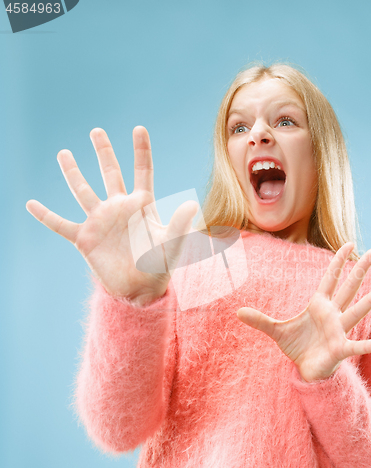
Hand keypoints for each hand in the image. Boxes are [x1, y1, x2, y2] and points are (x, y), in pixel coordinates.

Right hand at [26, 126, 198, 306]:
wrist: (141, 289)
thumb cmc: (160, 265)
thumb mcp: (171, 244)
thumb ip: (180, 224)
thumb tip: (192, 203)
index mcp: (142, 206)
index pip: (142, 171)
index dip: (141, 150)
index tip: (139, 129)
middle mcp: (119, 208)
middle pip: (111, 173)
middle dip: (104, 152)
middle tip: (97, 131)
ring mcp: (100, 221)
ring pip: (83, 191)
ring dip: (73, 173)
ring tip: (64, 153)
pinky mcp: (85, 238)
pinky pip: (61, 224)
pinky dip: (46, 216)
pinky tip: (30, 204)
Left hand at [236, 242, 370, 381]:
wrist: (305, 368)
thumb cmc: (297, 345)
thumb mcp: (276, 331)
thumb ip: (259, 320)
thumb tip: (237, 312)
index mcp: (319, 305)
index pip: (330, 278)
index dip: (338, 261)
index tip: (348, 243)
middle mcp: (333, 314)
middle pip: (349, 287)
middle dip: (361, 270)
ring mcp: (339, 331)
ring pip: (357, 311)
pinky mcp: (340, 350)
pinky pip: (356, 346)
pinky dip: (369, 345)